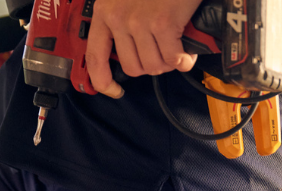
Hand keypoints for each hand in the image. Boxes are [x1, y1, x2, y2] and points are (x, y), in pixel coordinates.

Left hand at [85, 0, 202, 98]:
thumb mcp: (128, 0)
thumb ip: (123, 24)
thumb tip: (132, 57)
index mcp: (105, 12)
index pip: (95, 56)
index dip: (102, 81)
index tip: (113, 90)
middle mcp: (118, 18)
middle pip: (132, 68)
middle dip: (151, 67)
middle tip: (162, 55)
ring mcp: (139, 22)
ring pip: (153, 66)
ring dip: (169, 64)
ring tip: (176, 50)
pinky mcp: (162, 24)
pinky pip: (173, 58)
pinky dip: (184, 60)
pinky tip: (187, 53)